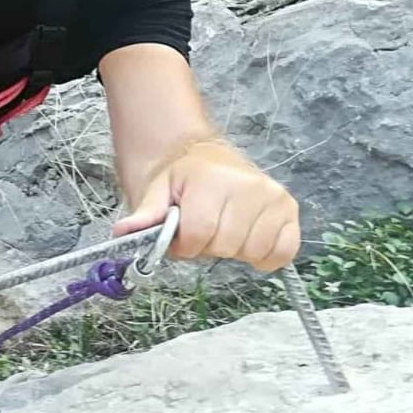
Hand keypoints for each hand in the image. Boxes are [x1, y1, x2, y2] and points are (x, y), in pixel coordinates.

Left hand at [112, 140, 300, 271]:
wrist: (205, 157)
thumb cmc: (182, 178)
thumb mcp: (157, 191)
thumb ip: (145, 215)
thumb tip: (123, 232)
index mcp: (212, 181)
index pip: (200, 235)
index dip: (185, 245)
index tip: (181, 236)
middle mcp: (248, 186)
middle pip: (226, 245)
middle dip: (209, 246)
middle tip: (204, 229)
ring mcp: (273, 197)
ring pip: (253, 251)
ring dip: (235, 251)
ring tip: (224, 229)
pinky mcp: (289, 209)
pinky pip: (284, 251)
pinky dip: (266, 255)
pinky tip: (249, 240)